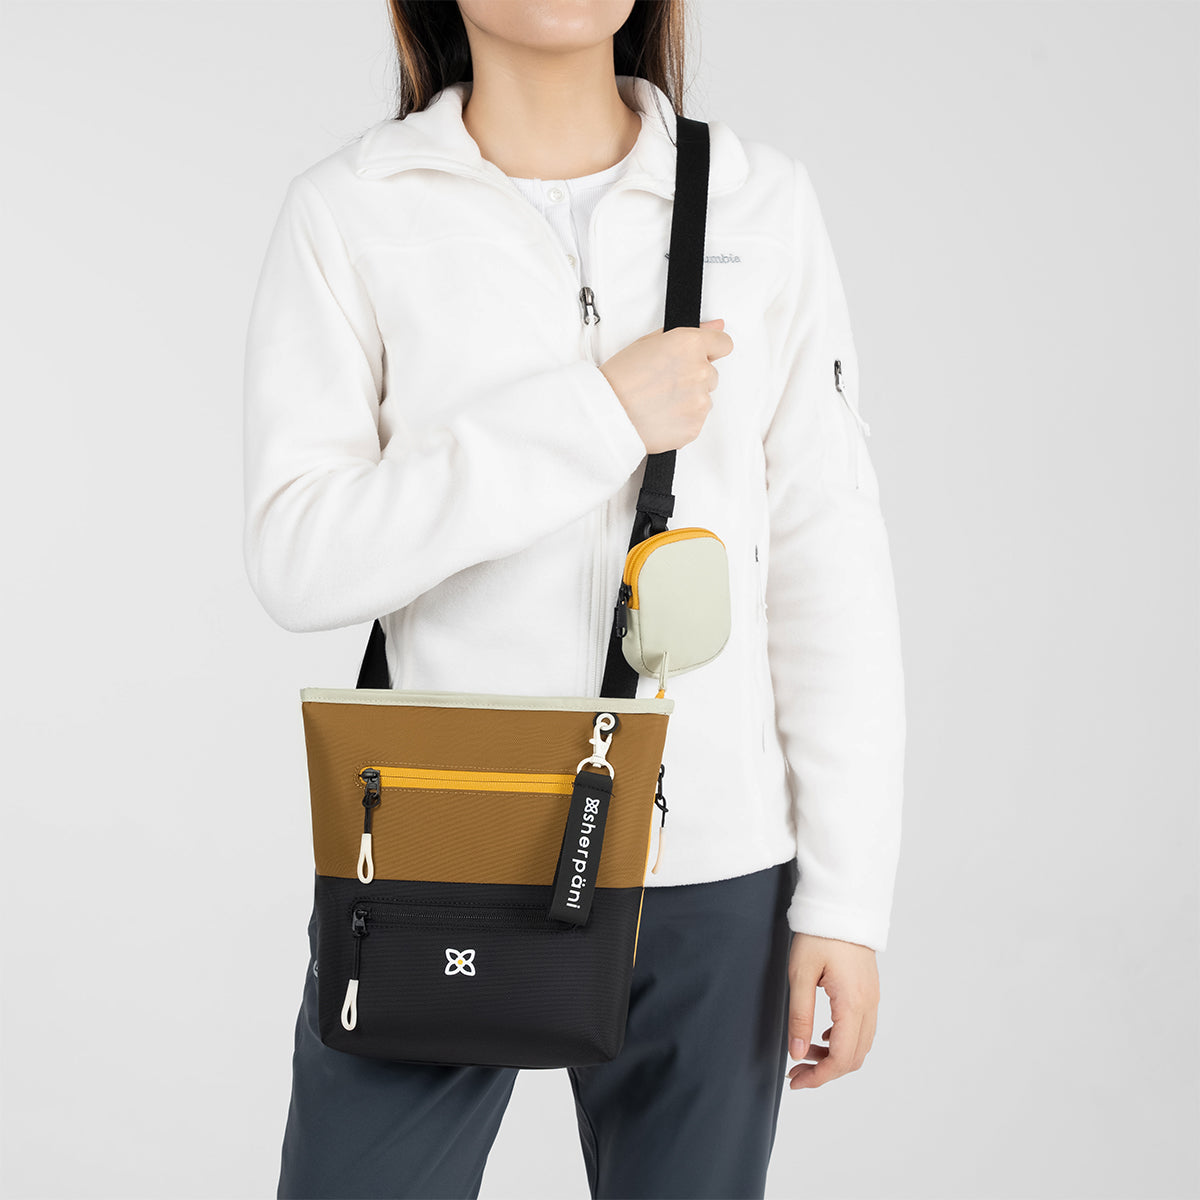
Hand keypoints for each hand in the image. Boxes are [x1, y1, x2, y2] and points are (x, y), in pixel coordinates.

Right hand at [599, 318, 732, 454]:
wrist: (607, 415)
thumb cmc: (620, 379)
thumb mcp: (648, 342)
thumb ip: (691, 332)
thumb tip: (717, 324)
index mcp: (690, 345)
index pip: (723, 344)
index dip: (711, 350)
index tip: (701, 356)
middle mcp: (700, 371)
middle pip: (711, 374)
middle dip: (693, 377)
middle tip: (664, 383)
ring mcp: (700, 401)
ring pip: (703, 398)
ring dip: (688, 399)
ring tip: (659, 401)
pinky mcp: (695, 426)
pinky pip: (696, 420)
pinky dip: (683, 420)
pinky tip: (661, 415)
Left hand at [784, 931, 879, 1088]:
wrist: (842, 906)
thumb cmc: (819, 935)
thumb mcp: (800, 974)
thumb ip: (799, 1016)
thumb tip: (797, 1053)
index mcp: (852, 1004)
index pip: (841, 1058)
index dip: (819, 1076)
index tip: (796, 1080)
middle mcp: (868, 1005)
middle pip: (854, 1057)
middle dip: (826, 1071)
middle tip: (797, 1071)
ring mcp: (872, 999)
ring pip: (860, 1045)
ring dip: (835, 1056)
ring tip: (805, 1052)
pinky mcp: (869, 991)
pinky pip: (862, 1028)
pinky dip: (844, 1041)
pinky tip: (822, 1036)